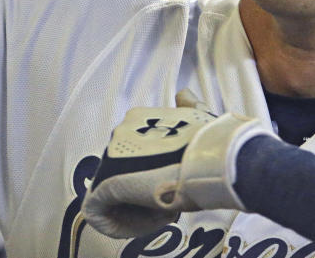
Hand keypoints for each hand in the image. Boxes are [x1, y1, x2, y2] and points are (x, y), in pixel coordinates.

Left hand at [81, 99, 272, 237]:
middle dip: (143, 183)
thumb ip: (186, 106)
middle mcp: (119, 132)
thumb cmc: (209, 141)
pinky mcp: (105, 183)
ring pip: (115, 188)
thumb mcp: (198, 116)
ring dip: (136, 199)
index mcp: (137, 116)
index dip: (154, 167)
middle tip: (170, 192)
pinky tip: (151, 219)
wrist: (211, 160)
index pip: (135, 149)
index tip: (172, 176)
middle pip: (124, 168)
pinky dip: (122, 219)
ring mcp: (110, 156)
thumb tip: (182, 94)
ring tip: (166, 204)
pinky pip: (102, 208)